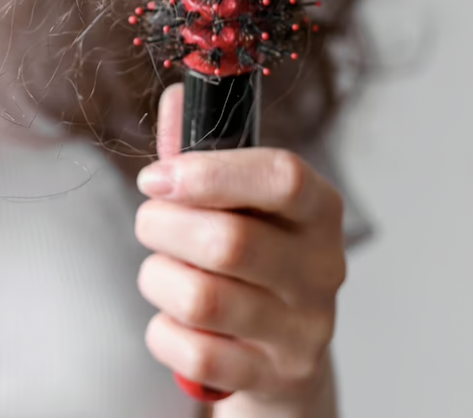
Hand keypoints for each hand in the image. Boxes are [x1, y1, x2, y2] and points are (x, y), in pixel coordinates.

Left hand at [134, 84, 345, 406]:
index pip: (283, 178)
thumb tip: (178, 94)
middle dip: (163, 227)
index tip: (157, 176)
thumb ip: (203, 151)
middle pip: (229, 242)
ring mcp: (302, 330)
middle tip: (150, 223)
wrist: (280, 360)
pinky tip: (175, 321)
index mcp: (319, 212)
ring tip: (163, 272)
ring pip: (203, 298)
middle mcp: (322, 270)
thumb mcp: (237, 204)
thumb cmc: (251, 265)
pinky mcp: (273, 378)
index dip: (211, 172)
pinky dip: (163, 333)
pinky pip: (193, 352)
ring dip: (159, 279)